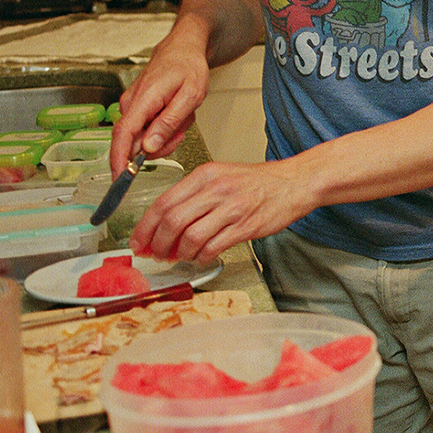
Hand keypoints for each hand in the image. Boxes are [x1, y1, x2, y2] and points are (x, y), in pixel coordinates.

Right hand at [109, 33, 208, 173]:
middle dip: (160, 145)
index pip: (123, 135)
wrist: (183, 50)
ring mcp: (132, 106)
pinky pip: (147, 129)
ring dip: (166, 134)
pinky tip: (175, 113)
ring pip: (144, 138)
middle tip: (181, 131)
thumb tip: (147, 147)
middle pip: (135, 142)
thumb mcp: (190, 96)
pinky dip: (164, 127)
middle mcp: (130, 104)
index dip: (119, 160)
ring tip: (181, 116)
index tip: (120, 179)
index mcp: (142, 100)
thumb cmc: (188, 67)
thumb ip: (168, 123)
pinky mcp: (136, 109)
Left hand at [128, 159, 318, 263]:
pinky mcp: (246, 225)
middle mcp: (216, 189)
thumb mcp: (221, 177)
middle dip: (158, 244)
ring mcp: (232, 208)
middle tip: (155, 254)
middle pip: (172, 221)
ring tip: (181, 256)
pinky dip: (202, 256)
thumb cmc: (258, 183)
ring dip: (180, 253)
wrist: (295, 183)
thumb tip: (164, 223)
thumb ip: (193, 196)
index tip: (138, 242)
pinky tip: (202, 256)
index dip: (144, 227)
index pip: (163, 202)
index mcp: (205, 175)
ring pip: (190, 237)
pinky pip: (213, 247)